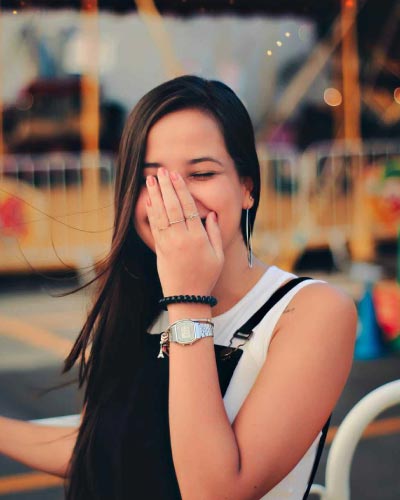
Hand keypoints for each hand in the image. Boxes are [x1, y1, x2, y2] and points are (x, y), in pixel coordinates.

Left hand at [145, 168, 223, 296]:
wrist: (186, 298)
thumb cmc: (206, 277)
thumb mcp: (217, 255)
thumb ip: (214, 232)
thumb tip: (210, 213)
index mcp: (197, 238)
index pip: (187, 207)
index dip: (181, 189)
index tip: (175, 176)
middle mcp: (181, 238)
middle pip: (172, 206)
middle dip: (165, 187)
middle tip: (161, 171)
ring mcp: (168, 243)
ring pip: (160, 214)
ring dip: (155, 195)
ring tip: (150, 180)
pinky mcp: (159, 249)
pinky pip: (154, 226)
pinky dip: (151, 212)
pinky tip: (149, 200)